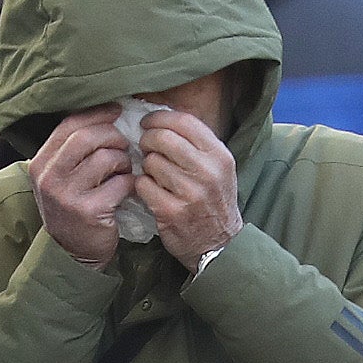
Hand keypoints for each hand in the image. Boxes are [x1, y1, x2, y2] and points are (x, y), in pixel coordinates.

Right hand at [28, 109, 129, 268]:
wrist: (73, 252)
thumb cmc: (73, 207)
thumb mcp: (61, 177)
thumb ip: (73, 149)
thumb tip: (105, 112)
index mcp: (40, 163)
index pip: (69, 125)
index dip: (97, 113)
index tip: (117, 110)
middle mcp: (49, 177)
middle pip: (88, 136)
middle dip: (113, 135)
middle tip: (124, 145)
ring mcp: (67, 195)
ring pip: (107, 158)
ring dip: (124, 160)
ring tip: (124, 170)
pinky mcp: (90, 211)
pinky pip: (120, 183)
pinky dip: (130, 183)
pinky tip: (127, 188)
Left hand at [133, 106, 243, 270]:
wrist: (220, 245)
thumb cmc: (215, 201)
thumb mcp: (219, 168)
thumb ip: (197, 144)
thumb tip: (163, 118)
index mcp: (219, 156)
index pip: (184, 121)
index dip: (159, 117)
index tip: (148, 122)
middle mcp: (207, 172)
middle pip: (163, 138)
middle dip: (147, 139)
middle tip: (145, 146)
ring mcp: (189, 193)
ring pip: (151, 161)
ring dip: (145, 166)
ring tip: (153, 174)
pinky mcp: (171, 212)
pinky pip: (143, 185)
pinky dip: (141, 186)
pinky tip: (150, 191)